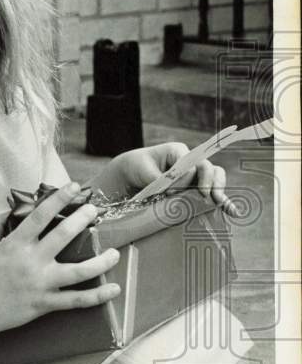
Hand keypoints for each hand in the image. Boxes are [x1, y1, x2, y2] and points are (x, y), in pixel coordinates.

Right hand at [0, 182, 121, 337]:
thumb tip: (8, 210)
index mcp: (15, 244)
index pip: (40, 215)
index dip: (59, 198)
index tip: (74, 187)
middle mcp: (31, 262)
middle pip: (63, 236)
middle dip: (82, 219)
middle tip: (93, 210)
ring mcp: (40, 284)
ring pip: (78, 271)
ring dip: (100, 261)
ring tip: (114, 253)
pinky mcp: (44, 304)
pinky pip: (76, 300)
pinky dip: (97, 296)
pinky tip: (113, 289)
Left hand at [106, 143, 227, 204]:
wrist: (131, 172)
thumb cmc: (137, 167)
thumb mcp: (144, 170)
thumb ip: (160, 179)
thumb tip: (174, 191)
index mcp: (178, 151)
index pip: (189, 165)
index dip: (184, 179)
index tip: (172, 192)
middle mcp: (190, 161)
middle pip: (208, 168)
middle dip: (209, 183)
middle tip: (205, 196)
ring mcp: (195, 174)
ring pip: (214, 178)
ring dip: (218, 192)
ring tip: (220, 204)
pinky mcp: (195, 187)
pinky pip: (212, 192)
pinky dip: (222, 202)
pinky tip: (232, 212)